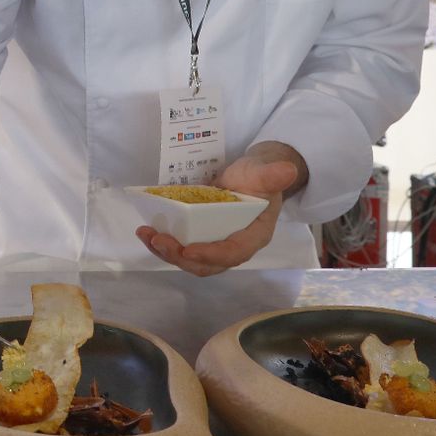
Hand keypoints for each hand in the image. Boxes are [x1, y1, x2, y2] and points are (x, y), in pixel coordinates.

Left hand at [135, 145, 303, 276]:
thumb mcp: (265, 173)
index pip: (234, 253)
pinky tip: (148, 231)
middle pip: (208, 265)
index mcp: (254, 236)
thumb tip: (288, 170)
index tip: (188, 250)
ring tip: (147, 235)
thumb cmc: (259, 176)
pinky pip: (183, 249)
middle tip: (159, 241)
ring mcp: (217, 244)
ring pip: (192, 260)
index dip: (211, 255)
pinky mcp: (202, 239)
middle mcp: (235, 246)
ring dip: (167, 252)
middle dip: (181, 257)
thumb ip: (272, 174)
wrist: (253, 176)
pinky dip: (165, 244)